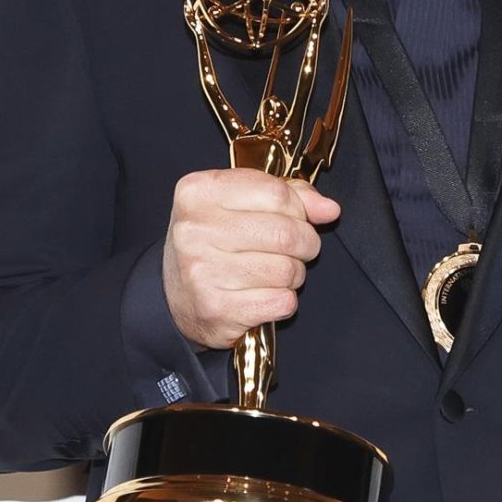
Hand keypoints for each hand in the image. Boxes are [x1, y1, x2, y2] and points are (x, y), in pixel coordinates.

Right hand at [161, 170, 340, 349]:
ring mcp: (203, 271)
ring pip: (288, 270)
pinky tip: (263, 295)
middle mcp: (195, 229)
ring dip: (293, 274)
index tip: (295, 218)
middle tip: (296, 249)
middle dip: (305, 243)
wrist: (173, 295)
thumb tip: (328, 209)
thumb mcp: (238, 204)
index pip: (277, 192)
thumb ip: (287, 196)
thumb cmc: (211, 243)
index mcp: (199, 192)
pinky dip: (283, 301)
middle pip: (286, 233)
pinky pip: (282, 302)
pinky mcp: (216, 309)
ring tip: (274, 272)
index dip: (298, 209)